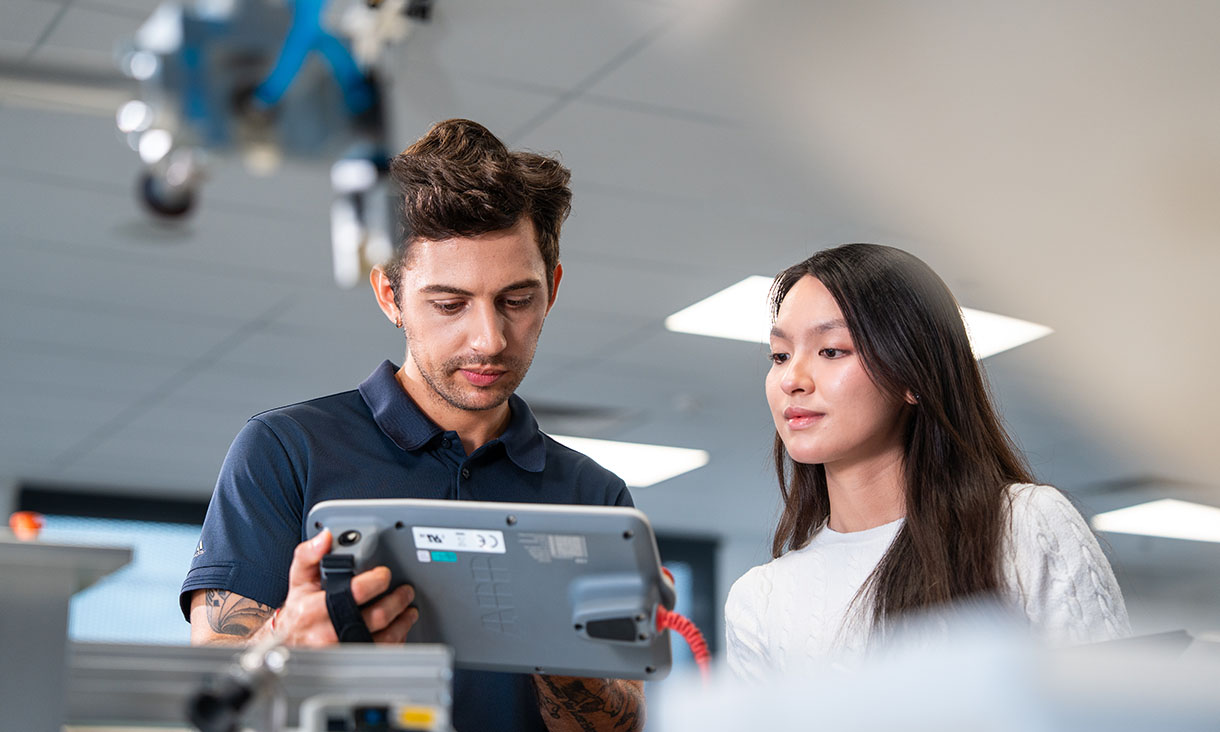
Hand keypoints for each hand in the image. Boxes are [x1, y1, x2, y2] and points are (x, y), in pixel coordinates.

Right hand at [272, 529, 418, 645]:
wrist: (288, 643)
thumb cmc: (298, 611)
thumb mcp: (298, 579)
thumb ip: (309, 554)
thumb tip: (325, 538)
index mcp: (313, 610)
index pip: (354, 593)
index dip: (376, 581)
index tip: (384, 574)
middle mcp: (326, 634)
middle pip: (375, 617)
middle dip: (396, 601)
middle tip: (405, 591)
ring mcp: (341, 652)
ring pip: (383, 639)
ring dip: (402, 622)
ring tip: (408, 610)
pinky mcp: (351, 663)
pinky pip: (381, 653)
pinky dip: (396, 640)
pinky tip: (398, 629)